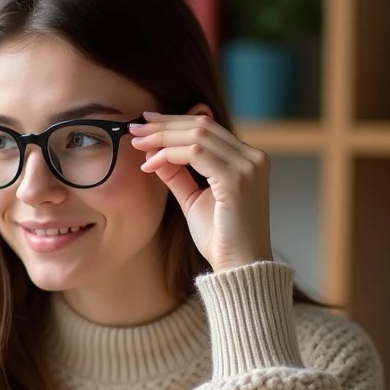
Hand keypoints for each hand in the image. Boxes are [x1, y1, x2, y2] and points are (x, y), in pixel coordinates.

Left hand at [130, 110, 272, 271]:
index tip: (146, 124)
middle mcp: (253, 157)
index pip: (208, 127)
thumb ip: (178, 174)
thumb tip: (154, 153)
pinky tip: (149, 164)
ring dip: (162, 137)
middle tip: (135, 128)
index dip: (174, 122)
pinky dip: (168, 155)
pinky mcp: (236, 179)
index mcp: (248, 159)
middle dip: (164, 125)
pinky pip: (195, 153)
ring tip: (137, 143)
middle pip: (202, 125)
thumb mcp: (194, 199)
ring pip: (197, 135)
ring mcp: (247, 167)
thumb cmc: (221, 239)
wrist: (240, 267)